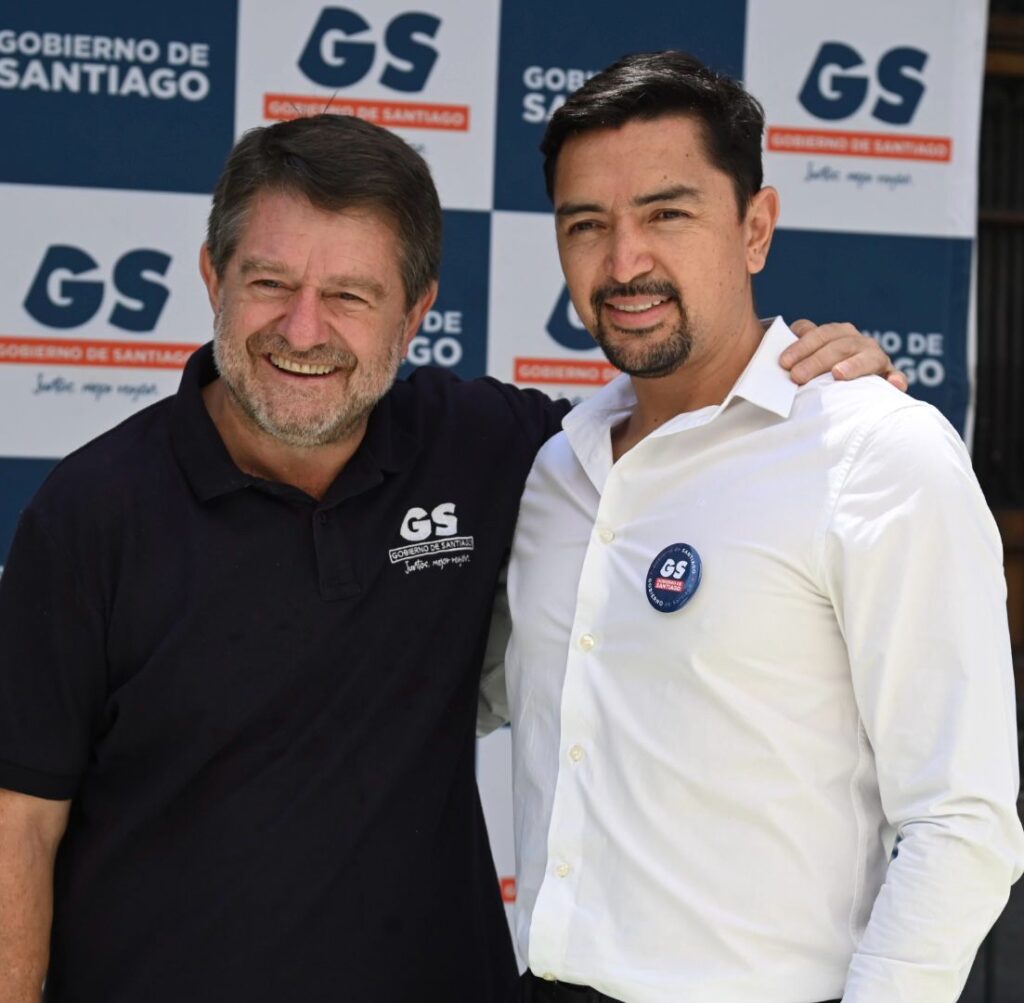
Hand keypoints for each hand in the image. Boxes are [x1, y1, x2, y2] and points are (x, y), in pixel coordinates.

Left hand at [780, 319, 908, 391]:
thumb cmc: (817, 376)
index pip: (817, 333)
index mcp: (833, 334)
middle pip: (837, 344)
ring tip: (838, 374)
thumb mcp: (804, 364)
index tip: (783, 363)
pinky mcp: (889, 375)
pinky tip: (893, 385)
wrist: (848, 386)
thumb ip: (793, 358)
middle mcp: (855, 341)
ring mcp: (874, 357)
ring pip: (866, 356)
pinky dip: (896, 379)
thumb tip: (774, 364)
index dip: (800, 345)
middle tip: (797, 376)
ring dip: (852, 364)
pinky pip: (895, 376)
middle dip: (816, 360)